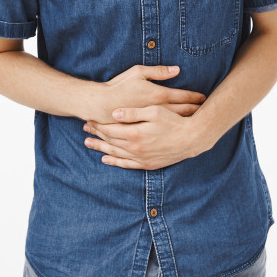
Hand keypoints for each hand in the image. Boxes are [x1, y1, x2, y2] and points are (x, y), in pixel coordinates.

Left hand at [83, 106, 209, 169]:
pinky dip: (114, 161)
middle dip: (96, 135)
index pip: (111, 129)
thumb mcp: (154, 111)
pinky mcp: (147, 164)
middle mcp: (135, 149)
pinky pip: (126, 164)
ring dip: (101, 148)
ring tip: (88, 144)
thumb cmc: (174, 121)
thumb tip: (114, 113)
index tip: (90, 119)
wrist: (191, 139)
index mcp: (135, 134)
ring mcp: (141, 158)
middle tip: (85, 130)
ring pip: (115, 154)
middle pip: (110, 141)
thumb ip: (133, 113)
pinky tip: (106, 159)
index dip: (99, 124)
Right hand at [88, 65, 204, 123]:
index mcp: (158, 95)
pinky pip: (164, 131)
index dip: (195, 97)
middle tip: (207, 110)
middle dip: (196, 110)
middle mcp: (158, 110)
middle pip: (183, 111)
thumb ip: (158, 71)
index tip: (204, 98)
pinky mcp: (144, 130)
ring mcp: (152, 122)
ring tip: (199, 121)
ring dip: (188, 120)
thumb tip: (177, 70)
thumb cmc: (119, 86)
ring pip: (176, 123)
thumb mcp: (138, 72)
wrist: (100, 105)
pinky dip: (174, 130)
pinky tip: (180, 131)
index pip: (183, 97)